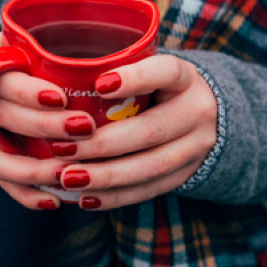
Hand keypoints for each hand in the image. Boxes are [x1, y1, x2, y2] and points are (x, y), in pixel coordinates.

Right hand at [0, 32, 99, 209]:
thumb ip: (50, 50)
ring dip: (34, 169)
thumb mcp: (23, 40)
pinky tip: (54, 199)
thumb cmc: (15, 53)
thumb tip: (112, 63)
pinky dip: (24, 192)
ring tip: (70, 174)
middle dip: (43, 127)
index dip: (28, 91)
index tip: (62, 98)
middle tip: (84, 130)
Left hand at [55, 55, 217, 209]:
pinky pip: (149, 189)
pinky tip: (85, 198)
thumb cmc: (158, 86)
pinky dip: (115, 196)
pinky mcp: (186, 174)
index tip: (98, 85)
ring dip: (105, 176)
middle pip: (151, 131)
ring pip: (151, 167)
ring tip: (68, 178)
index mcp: (185, 78)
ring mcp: (196, 147)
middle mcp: (197, 112)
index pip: (166, 72)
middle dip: (103, 144)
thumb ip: (118, 69)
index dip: (135, 78)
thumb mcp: (150, 68)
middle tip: (61, 149)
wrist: (207, 116)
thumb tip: (59, 75)